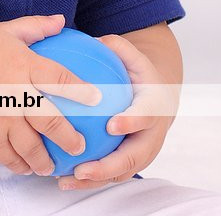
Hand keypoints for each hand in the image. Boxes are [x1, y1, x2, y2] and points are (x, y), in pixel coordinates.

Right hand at [0, 14, 101, 176]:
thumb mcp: (5, 32)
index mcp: (22, 66)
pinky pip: (8, 157)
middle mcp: (14, 95)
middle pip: (48, 121)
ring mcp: (0, 119)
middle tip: (79, 146)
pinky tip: (28, 168)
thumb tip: (61, 20)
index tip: (97, 99)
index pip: (57, 77)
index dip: (79, 89)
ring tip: (53, 166)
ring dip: (45, 160)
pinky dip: (20, 165)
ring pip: (30, 147)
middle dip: (68, 138)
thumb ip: (35, 26)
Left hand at [57, 33, 175, 190]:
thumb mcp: (133, 56)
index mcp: (154, 106)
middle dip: (108, 165)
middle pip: (132, 156)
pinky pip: (109, 174)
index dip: (132, 121)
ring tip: (66, 179)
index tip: (112, 125)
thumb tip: (94, 39)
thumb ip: (117, 47)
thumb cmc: (139, 74)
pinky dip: (89, 180)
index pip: (146, 115)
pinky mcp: (129, 163)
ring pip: (119, 172)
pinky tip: (62, 178)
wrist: (157, 99)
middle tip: (82, 167)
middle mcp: (150, 136)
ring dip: (95, 180)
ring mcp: (141, 153)